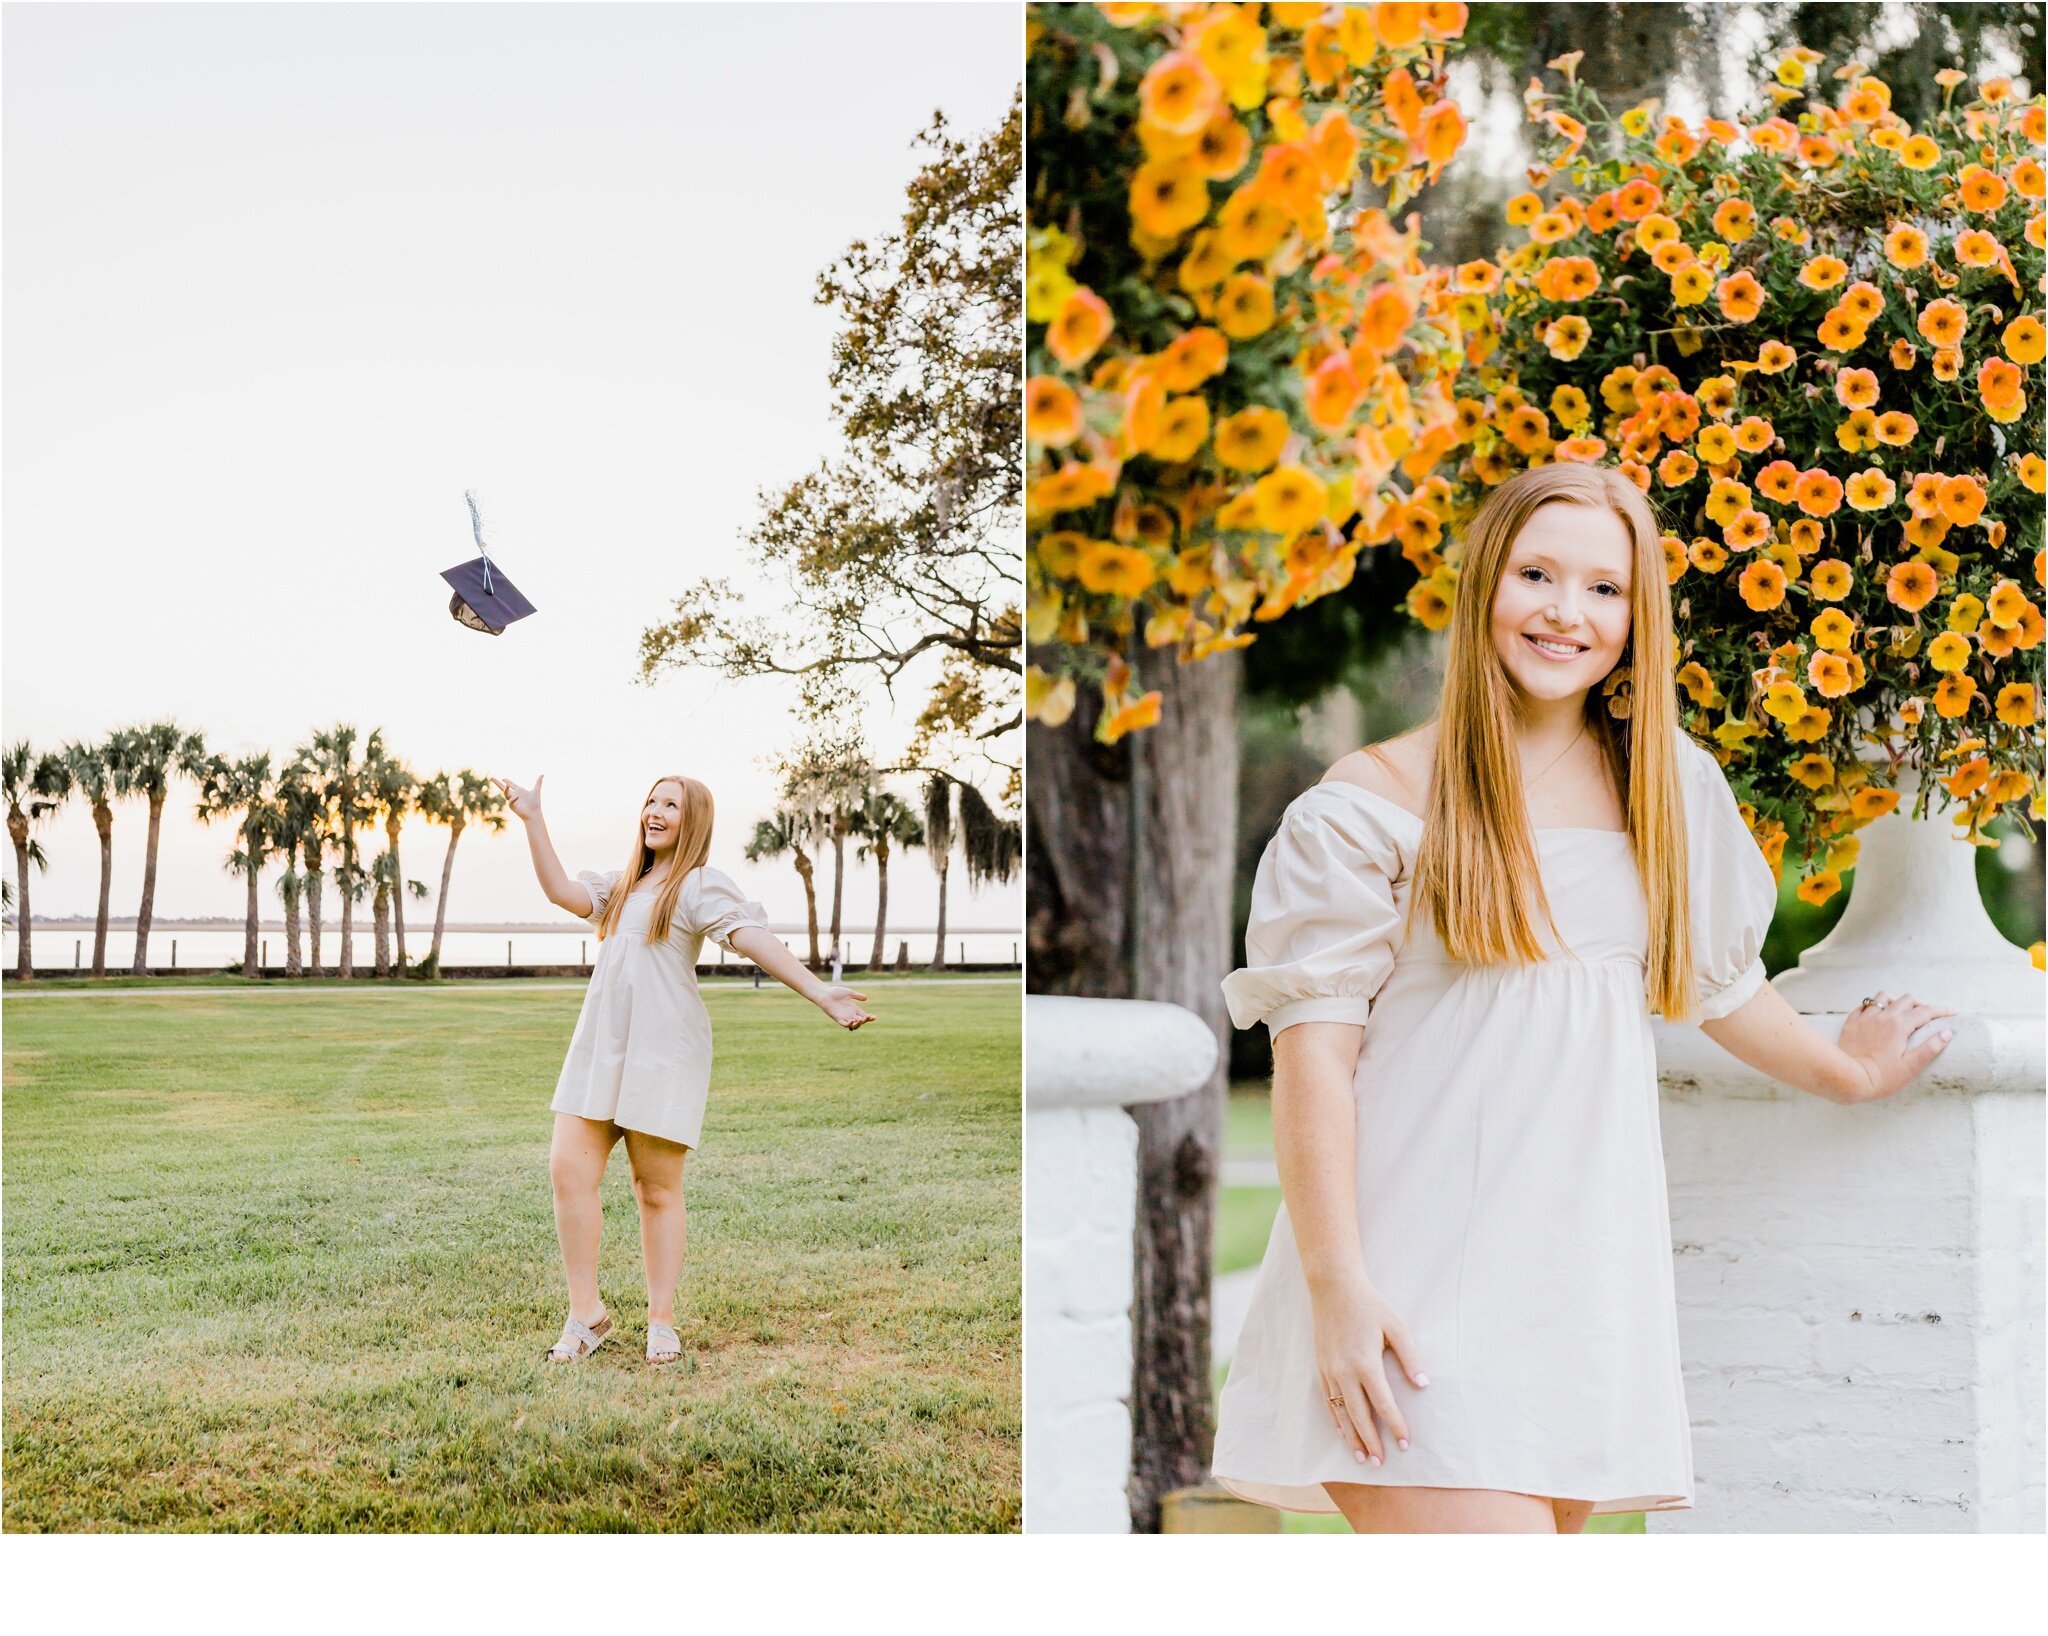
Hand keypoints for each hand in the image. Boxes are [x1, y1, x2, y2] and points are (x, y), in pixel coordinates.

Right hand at [492, 773, 542, 822]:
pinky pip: (510, 802)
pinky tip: (517, 797)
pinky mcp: (512, 807)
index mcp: (519, 791)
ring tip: (506, 785)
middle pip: (503, 788)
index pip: (511, 784)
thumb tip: (542, 774)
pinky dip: (513, 799)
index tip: (503, 778)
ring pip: (505, 794)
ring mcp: (512, 801)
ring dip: (505, 789)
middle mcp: (514, 795)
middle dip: (497, 783)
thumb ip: (538, 782)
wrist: (535, 813)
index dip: (507, 781)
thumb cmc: (535, 803)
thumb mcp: (536, 790)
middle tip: (491, 778)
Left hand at [815, 986, 873, 1029]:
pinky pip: (844, 1024)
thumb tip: (866, 998)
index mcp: (854, 1008)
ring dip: (858, 1024)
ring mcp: (844, 1017)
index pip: (863, 1015)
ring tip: (861, 1020)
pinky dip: (849, 1024)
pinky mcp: (838, 1018)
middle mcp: (850, 1014)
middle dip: (865, 1021)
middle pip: (860, 1021)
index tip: (874, 1017)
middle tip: (868, 1017)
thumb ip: (857, 996)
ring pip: (853, 1025)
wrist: (825, 993)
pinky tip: (852, 1020)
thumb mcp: (849, 993)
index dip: (869, 1018)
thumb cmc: (836, 992)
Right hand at [1310, 1278, 1426, 1466]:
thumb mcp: (1396, 1326)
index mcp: (1365, 1363)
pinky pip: (1327, 1400)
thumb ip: (1410, 1356)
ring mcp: (1330, 1370)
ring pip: (1340, 1412)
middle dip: (1371, 1441)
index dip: (1395, 1426)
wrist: (1332, 1286)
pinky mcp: (1320, 1366)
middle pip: (1359, 1416)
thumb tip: (1423, 1384)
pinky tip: (1342, 1432)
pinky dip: (1334, 1419)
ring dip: (1351, 1437)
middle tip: (1381, 1463)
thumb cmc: (1369, 1305)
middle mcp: (1344, 1372)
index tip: (1405, 1444)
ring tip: (1361, 1457)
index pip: (1383, 1404)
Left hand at [1835, 991, 1955, 1102]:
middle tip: (1929, 1015)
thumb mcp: (1911, 1066)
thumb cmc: (1881, 1077)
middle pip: (1907, 999)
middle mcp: (1882, 1016)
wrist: (1848, 1079)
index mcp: (1899, 1026)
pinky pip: (1864, 1006)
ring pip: (1883, 997)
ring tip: (1903, 1012)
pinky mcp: (1851, 1023)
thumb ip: (1931, 1048)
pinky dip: (1874, 1007)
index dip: (1942, 1010)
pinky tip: (1877, 1016)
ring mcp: (1865, 1018)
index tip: (1953, 1013)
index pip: (1926, 1011)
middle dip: (1922, 1004)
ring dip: (1896, 1001)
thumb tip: (1948, 1032)